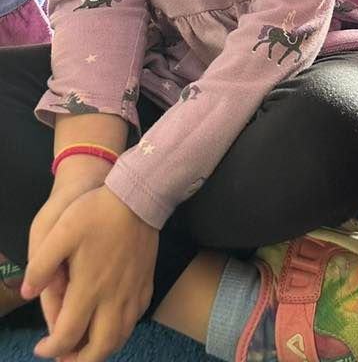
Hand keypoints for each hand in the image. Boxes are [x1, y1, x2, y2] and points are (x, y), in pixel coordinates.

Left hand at [23, 185, 156, 361]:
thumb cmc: (97, 212)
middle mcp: (113, 298)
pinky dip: (121, 330)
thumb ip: (41, 265)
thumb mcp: (60, 232)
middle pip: (100, 348)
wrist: (139, 195)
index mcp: (89, 289)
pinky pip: (135, 319)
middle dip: (79, 361)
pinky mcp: (146, 282)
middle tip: (65, 357)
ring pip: (120, 337)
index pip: (68, 336)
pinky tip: (112, 322)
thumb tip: (27, 293)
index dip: (51, 349)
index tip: (41, 348)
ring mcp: (133, 291)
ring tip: (87, 346)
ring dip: (102, 349)